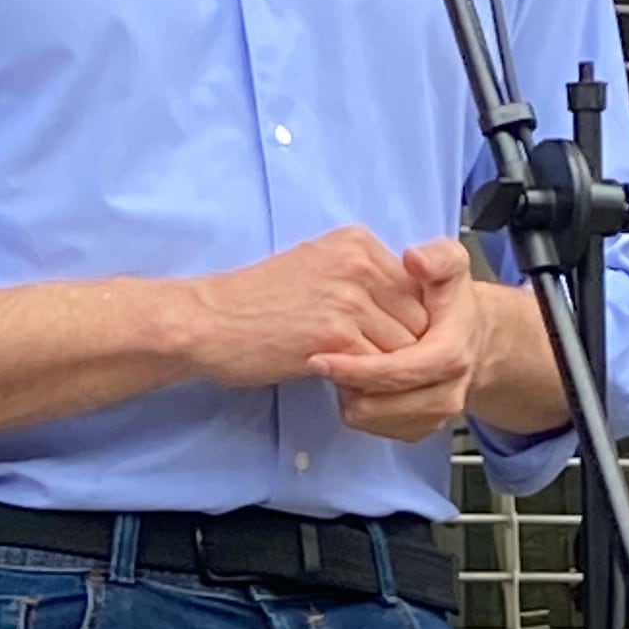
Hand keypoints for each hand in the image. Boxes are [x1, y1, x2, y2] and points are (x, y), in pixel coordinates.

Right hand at [179, 227, 429, 392]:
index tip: (388, 341)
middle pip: (419, 317)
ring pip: (405, 347)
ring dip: (389, 372)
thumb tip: (403, 304)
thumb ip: (360, 276)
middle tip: (381, 369)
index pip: (418, 287)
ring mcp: (348, 299)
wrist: (209, 321)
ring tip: (362, 380)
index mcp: (357, 242)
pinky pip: (379, 369)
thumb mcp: (314, 264)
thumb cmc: (257, 300)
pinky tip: (345, 386)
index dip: (408, 322)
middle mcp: (358, 263)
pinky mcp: (335, 336)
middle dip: (407, 349)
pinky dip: (369, 385)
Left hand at [309, 237, 485, 443]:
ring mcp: (434, 415)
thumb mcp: (452, 266)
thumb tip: (414, 259)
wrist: (471, 337)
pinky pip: (375, 428)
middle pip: (382, 404)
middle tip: (317, 361)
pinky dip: (357, 407)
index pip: (399, 371)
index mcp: (451, 354)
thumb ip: (437, 258)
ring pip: (373, 420)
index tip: (319, 358)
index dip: (357, 368)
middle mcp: (447, 392)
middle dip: (345, 385)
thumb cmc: (451, 301)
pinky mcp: (419, 428)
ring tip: (339, 364)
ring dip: (348, 396)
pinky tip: (351, 380)